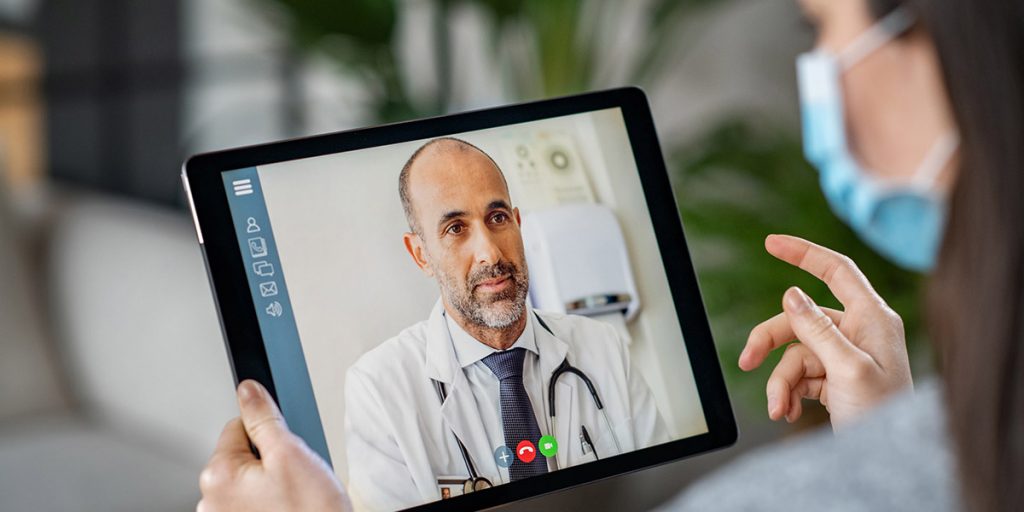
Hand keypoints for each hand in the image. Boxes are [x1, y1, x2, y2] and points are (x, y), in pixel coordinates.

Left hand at [197, 380, 349, 511]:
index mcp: (217, 476)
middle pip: (242, 455)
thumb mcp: (291, 452)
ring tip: (296, 496)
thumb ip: (263, 417)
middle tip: (295, 475)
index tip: (285, 446)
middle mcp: (211, 502)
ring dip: (272, 482)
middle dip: (270, 459)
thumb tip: (247, 391)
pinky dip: (272, 502)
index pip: (236, 427)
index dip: (267, 432)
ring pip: (250, 480)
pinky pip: (254, 503)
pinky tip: (291, 507)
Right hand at [739, 235, 912, 429]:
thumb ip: (817, 329)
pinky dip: (788, 393)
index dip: (804, 253)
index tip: (771, 242)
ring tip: (779, 407)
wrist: (886, 463)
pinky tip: (787, 411)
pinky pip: (799, 376)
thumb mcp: (847, 370)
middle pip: (800, 319)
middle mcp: (859, 333)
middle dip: (770, 342)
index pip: (836, 271)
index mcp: (872, 319)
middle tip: (746, 361)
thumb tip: (792, 293)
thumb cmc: (882, 417)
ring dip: (780, 382)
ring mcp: (846, 357)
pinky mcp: (835, 381)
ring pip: (795, 353)